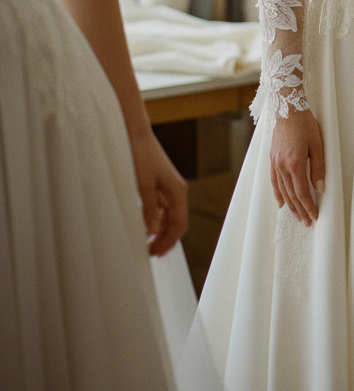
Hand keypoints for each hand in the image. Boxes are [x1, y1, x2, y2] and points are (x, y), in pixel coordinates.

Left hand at [129, 129, 187, 256]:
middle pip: (176, 222)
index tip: (156, 253)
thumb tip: (154, 232)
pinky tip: (146, 228)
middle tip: (150, 253)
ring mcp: (168, 189)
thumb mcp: (144, 186)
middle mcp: (176, 191)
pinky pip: (162, 209)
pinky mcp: (159, 186)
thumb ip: (150, 210)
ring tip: (147, 244)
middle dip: (166, 239)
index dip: (169, 241)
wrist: (135, 136)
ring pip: (169, 217)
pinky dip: (156, 221)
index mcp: (178, 191)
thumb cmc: (141, 158)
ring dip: (161, 231)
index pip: (180, 223)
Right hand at [270, 108, 324, 225]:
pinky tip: (281, 202)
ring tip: (296, 216)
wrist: (287, 107)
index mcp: (295, 163)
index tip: (314, 216)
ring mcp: (275, 163)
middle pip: (292, 194)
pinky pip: (273, 181)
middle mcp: (282, 166)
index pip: (302, 192)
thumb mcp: (318, 144)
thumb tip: (321, 188)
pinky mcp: (272, 159)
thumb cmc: (305, 123)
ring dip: (290, 205)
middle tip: (307, 222)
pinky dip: (278, 193)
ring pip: (282, 190)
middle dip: (300, 210)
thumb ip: (319, 167)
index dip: (308, 206)